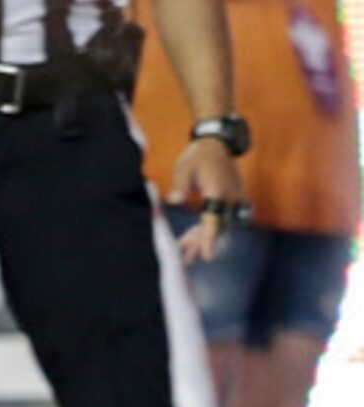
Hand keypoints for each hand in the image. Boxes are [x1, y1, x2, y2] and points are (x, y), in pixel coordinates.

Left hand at [170, 137, 246, 261]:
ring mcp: (233, 201)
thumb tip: (173, 199)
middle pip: (217, 228)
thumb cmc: (197, 156)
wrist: (216, 146)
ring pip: (218, 226)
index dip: (209, 238)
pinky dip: (206, 230)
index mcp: (218, 191)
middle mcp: (230, 199)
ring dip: (202, 239)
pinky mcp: (231, 202)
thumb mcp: (185, 167)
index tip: (207, 256)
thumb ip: (180, 183)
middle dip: (202, 244)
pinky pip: (219, 221)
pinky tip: (191, 239)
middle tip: (185, 260)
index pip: (214, 219)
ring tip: (186, 256)